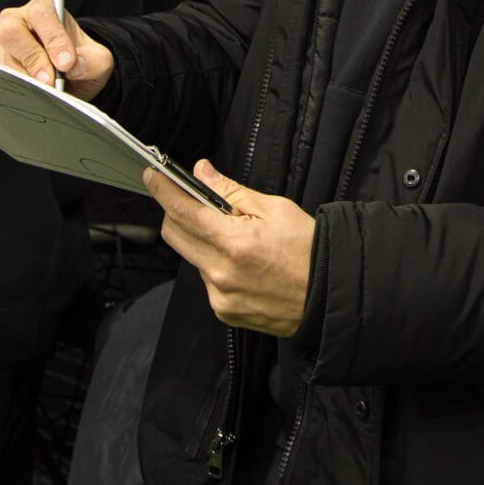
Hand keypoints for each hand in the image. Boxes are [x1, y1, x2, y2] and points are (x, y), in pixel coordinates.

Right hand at [0, 0, 113, 95]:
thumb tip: (76, 64)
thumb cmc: (80, 64)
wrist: (69, 84)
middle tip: (50, 81)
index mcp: (43, 10)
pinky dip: (14, 88)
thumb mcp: (98, 62)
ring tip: (45, 91)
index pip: (41, 13)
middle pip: (10, 30)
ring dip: (24, 77)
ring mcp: (0, 43)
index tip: (67, 63)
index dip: (53, 38)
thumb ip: (94, 60)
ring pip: (1, 57)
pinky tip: (31, 94)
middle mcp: (17, 20)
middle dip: (32, 58)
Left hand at [144, 161, 314, 337]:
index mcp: (234, 243)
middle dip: (177, 212)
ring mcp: (220, 296)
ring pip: (192, 257)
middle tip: (194, 200)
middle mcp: (221, 273)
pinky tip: (242, 264)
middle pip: (174, 235)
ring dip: (201, 241)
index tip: (152, 177)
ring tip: (236, 238)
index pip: (182, 211)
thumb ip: (232, 192)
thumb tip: (202, 173)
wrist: (331, 296)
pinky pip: (206, 280)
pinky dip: (215, 266)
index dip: (163, 190)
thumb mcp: (276, 209)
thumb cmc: (309, 250)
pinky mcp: (224, 311)